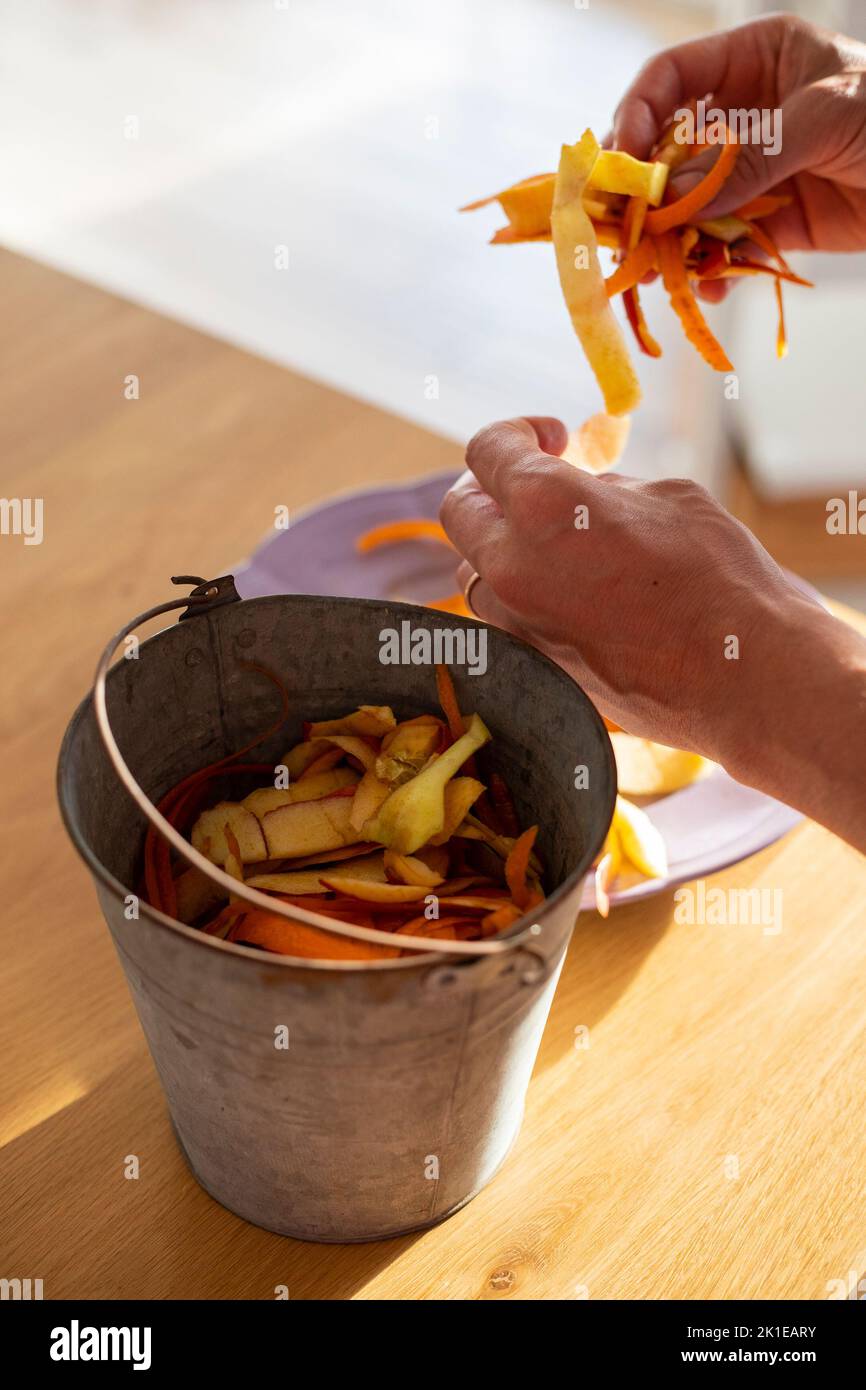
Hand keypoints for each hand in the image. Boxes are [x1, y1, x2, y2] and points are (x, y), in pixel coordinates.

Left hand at [441, 418, 865, 849]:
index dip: (517, 433)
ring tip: (554, 547)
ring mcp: (514, 625)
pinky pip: (502, 623)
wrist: (744, 677)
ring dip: (501, 551)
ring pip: (474, 573)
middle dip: (491, 487)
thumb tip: (581, 490)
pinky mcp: (530, 669)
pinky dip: (521, 601)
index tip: (550, 438)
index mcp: (543, 504)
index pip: (488, 450)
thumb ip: (604, 490)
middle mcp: (511, 564)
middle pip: (459, 510)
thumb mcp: (668, 499)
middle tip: (534, 485)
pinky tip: (569, 597)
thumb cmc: (721, 579)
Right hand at [612, 13, 865, 300]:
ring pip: (687, 206)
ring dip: (667, 240)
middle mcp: (744, 116)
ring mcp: (753, 173)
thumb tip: (672, 200)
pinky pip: (722, 246)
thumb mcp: (824, 120)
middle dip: (642, 190)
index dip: (637, 114)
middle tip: (620, 225)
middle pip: (667, 150)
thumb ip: (750, 159)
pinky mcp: (770, 223)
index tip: (622, 159)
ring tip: (653, 270)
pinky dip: (708, 269)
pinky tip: (706, 286)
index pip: (672, 79)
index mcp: (754, 62)